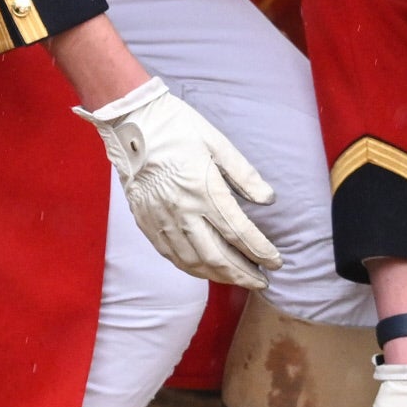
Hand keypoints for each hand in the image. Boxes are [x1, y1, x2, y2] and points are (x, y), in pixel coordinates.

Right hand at [75, 76, 281, 289]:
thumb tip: (268, 199)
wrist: (130, 123)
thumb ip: (244, 174)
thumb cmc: (176, 127)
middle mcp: (182, 211)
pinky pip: (171, 255)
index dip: (260, 251)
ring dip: (219, 276)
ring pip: (194, 262)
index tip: (276, 262)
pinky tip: (206, 270)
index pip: (238, 232)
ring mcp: (161, 220)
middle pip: (217, 256)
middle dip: (243, 274)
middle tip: (261, 283)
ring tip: (238, 280)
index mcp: (203, 189)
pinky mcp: (146, 222)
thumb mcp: (217, 142)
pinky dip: (192, 268)